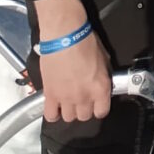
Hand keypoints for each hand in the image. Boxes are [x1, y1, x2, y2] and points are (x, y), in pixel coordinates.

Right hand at [33, 0, 111, 122]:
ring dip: (68, 110)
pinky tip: (54, 105)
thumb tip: (100, 83)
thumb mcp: (104, 60)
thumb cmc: (86, 42)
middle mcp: (84, 97)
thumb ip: (103, 77)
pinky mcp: (50, 95)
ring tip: (66, 99)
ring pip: (68, 118)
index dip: (99, 107)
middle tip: (80, 97)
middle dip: (83, 108)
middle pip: (84, 116)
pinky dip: (52, 113)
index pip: (102, 112)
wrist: (64, 35)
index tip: (95, 102)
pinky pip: (50, 115)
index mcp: (101, 88)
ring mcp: (66, 98)